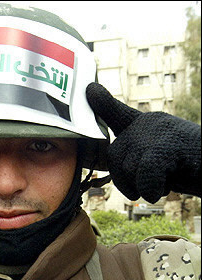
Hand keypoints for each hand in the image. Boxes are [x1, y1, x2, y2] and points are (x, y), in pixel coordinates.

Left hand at [86, 82, 200, 202]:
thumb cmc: (190, 168)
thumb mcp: (157, 158)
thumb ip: (133, 154)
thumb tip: (108, 156)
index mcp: (146, 124)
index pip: (118, 113)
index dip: (102, 103)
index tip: (89, 89)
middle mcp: (149, 122)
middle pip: (114, 157)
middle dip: (127, 178)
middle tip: (154, 180)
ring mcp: (158, 132)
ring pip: (127, 168)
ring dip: (143, 185)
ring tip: (166, 178)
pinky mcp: (167, 146)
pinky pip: (143, 175)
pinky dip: (151, 188)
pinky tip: (164, 187)